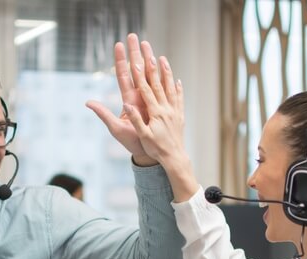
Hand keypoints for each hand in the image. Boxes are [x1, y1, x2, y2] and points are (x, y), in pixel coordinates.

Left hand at [86, 33, 158, 166]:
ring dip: (148, 59)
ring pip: (149, 74)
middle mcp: (139, 95)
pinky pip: (162, 85)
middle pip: (136, 69)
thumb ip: (103, 114)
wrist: (148, 152)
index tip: (119, 44)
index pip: (123, 75)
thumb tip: (88, 102)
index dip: (121, 60)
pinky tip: (164, 62)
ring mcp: (150, 98)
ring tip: (148, 44)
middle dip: (135, 52)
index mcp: (128, 99)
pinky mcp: (160, 103)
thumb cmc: (131, 142)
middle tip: (134, 36)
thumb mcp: (115, 127)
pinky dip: (163, 73)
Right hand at [117, 41, 198, 200]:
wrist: (174, 159)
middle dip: (152, 67)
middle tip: (148, 52)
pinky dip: (178, 88)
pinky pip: (179, 98)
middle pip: (158, 83)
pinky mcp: (180, 116)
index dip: (139, 75)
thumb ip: (136, 119)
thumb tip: (127, 104)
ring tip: (163, 58)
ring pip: (170, 87)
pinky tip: (177, 80)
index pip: (145, 90)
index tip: (134, 62)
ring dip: (166, 72)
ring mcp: (174, 111)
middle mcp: (165, 109)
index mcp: (154, 113)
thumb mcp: (142, 135)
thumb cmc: (155, 149)